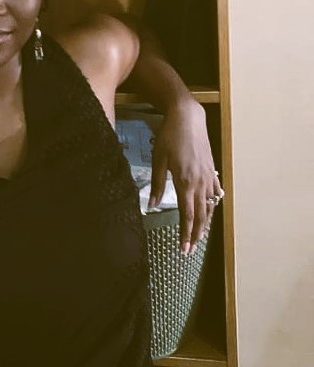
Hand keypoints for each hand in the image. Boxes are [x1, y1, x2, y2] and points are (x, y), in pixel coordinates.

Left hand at [148, 98, 221, 254]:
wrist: (188, 117)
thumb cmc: (169, 136)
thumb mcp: (158, 159)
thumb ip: (157, 184)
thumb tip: (151, 206)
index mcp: (185, 182)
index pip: (187, 215)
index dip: (186, 233)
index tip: (184, 248)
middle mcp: (200, 182)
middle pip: (201, 215)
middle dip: (196, 234)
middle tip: (191, 249)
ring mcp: (208, 176)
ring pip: (210, 205)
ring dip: (205, 222)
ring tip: (200, 236)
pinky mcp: (212, 169)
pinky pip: (215, 192)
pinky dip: (213, 204)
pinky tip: (210, 209)